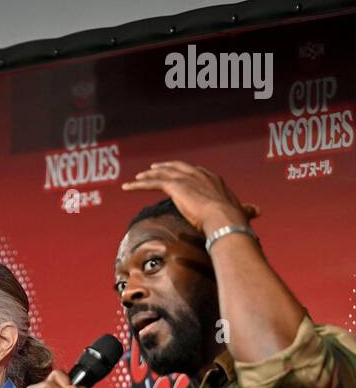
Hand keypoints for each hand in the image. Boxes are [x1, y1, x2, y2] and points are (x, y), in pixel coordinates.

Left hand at [122, 161, 258, 236]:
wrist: (225, 219)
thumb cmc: (234, 219)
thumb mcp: (240, 211)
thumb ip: (246, 209)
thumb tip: (258, 211)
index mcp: (213, 178)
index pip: (195, 172)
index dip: (184, 172)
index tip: (176, 174)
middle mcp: (199, 174)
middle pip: (177, 167)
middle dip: (164, 168)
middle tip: (152, 169)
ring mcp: (186, 178)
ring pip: (162, 174)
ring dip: (147, 177)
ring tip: (136, 180)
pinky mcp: (175, 186)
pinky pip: (153, 183)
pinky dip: (139, 184)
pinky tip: (129, 186)